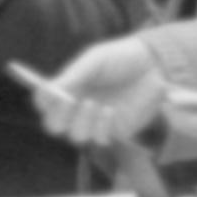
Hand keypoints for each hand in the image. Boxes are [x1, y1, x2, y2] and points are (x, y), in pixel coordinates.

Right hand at [39, 34, 168, 152]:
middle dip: (57, 117)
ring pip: (76, 136)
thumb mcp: (95, 60)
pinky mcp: (116, 131)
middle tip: (66, 103)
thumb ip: (73, 75)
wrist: (154, 64)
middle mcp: (78, 108)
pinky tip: (110, 111)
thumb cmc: (122, 58)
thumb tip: (47, 89)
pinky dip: (101, 127)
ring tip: (93, 103)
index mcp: (70, 88)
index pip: (45, 102)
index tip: (47, 91)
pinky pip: (100, 138)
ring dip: (80, 121)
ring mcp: (96, 122)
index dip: (42, 100)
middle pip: (54, 125)